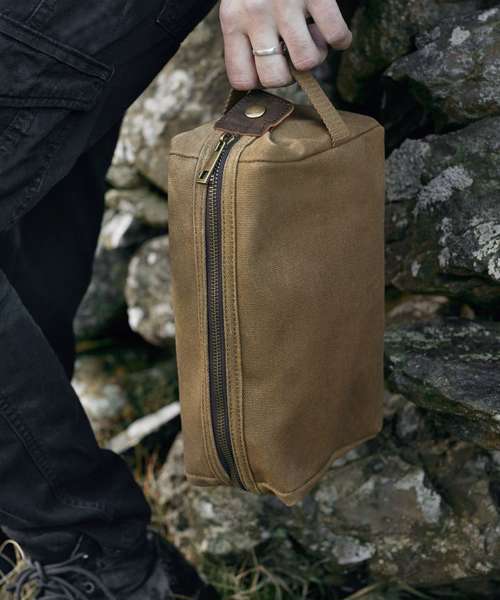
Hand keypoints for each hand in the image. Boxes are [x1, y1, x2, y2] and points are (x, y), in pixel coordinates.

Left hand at [219, 0, 351, 89]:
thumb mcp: (239, 3)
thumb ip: (244, 36)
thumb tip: (269, 77)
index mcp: (232, 21)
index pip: (241, 79)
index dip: (259, 82)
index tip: (269, 68)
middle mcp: (256, 15)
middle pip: (276, 78)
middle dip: (290, 75)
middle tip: (293, 56)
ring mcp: (286, 3)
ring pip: (307, 62)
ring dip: (317, 56)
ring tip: (314, 39)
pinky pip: (335, 35)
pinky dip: (342, 40)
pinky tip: (337, 34)